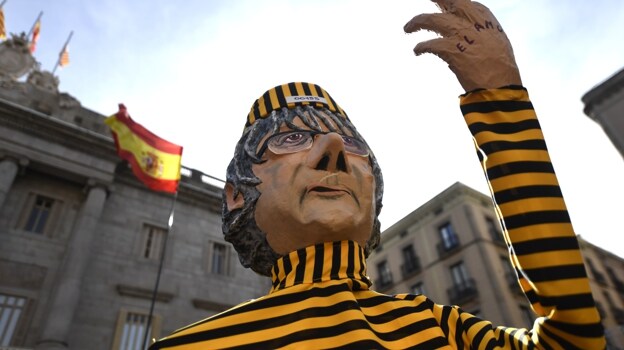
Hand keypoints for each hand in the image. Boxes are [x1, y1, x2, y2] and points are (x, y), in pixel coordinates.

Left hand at [404, 0, 521, 91]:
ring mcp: (460, 33)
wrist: (501, 85)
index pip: (463, 2)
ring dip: (416, 22)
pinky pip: (429, 44)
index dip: (449, 3)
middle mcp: (471, 20)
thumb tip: (460, 35)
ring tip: (407, 28)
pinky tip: (417, 50)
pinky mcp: (451, 49)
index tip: (441, 5)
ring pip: (431, 19)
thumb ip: (478, 33)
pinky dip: (421, 47)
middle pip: (448, 1)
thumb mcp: (495, 41)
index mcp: (484, 16)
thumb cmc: (500, 67)